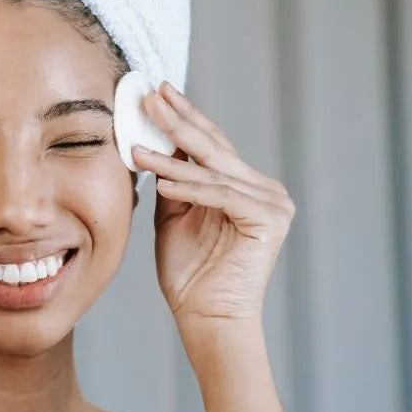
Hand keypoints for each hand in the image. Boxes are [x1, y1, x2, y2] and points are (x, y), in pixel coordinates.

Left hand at [131, 82, 294, 325]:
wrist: (207, 318)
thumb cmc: (190, 274)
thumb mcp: (174, 214)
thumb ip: (171, 178)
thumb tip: (154, 139)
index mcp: (244, 186)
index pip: (211, 145)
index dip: (182, 118)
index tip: (155, 93)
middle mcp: (264, 189)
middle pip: (215, 148)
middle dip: (179, 121)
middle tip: (150, 96)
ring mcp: (273, 203)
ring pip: (215, 171)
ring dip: (173, 158)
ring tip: (138, 148)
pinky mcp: (270, 219)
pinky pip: (222, 195)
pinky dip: (191, 188)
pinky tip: (162, 182)